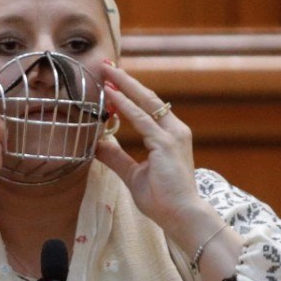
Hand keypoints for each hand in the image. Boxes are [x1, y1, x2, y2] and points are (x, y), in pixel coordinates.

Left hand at [95, 63, 209, 238]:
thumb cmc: (163, 200)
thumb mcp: (133, 174)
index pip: (148, 106)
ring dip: (123, 85)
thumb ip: (117, 157)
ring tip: (105, 71)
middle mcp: (175, 131)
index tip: (111, 79)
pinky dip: (124, 106)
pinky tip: (110, 95)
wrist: (183, 216)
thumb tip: (98, 145)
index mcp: (171, 136)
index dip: (129, 91)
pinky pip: (141, 120)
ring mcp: (172, 136)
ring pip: (145, 102)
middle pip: (148, 97)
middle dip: (125, 80)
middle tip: (105, 64)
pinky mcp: (165, 144)